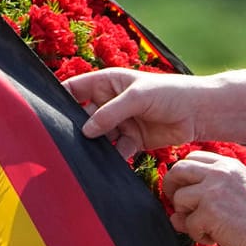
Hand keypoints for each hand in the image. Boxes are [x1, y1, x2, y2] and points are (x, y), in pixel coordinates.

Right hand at [64, 67, 245, 156]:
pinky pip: (116, 150)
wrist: (200, 112)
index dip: (60, 98)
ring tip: (89, 156)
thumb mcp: (137, 97)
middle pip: (84, 116)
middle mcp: (111, 102)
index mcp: (108, 82)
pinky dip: (114, 157)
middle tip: (67, 143)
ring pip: (99, 136)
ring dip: (96, 146)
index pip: (76, 88)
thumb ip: (110, 113)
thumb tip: (86, 131)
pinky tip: (111, 163)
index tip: (45, 113)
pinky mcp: (132, 140)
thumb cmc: (170, 93)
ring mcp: (121, 122)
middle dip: (78, 129)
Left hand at [162, 150, 245, 245]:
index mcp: (227, 165)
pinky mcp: (209, 210)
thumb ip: (202, 198)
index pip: (191, 158)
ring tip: (207, 227)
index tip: (185, 192)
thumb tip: (174, 216)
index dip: (182, 176)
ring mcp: (213, 190)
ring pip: (179, 198)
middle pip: (178, 169)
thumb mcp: (230, 197)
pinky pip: (187, 224)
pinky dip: (198, 235)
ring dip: (187, 218)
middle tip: (181, 208)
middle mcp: (219, 172)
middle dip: (172, 189)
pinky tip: (216, 238)